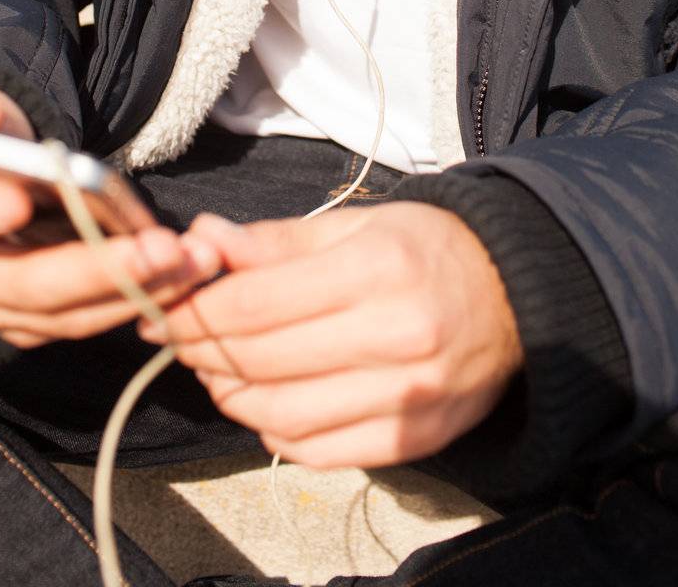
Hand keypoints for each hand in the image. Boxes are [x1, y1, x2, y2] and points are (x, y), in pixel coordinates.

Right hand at [0, 74, 219, 347]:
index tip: (18, 198)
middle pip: (24, 283)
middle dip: (97, 268)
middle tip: (160, 249)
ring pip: (65, 314)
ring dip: (135, 290)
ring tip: (192, 260)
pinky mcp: (30, 325)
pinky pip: (86, 322)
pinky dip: (136, 301)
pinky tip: (182, 277)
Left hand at [137, 202, 524, 468]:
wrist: (515, 296)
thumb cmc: (429, 249)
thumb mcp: (358, 225)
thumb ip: (277, 241)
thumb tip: (201, 240)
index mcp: (377, 270)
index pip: (254, 304)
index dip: (194, 309)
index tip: (162, 305)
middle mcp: (395, 338)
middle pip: (260, 361)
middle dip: (200, 349)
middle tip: (177, 334)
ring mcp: (406, 399)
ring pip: (281, 415)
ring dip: (229, 394)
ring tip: (215, 368)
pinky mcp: (411, 442)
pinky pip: (317, 451)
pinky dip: (273, 431)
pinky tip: (262, 402)